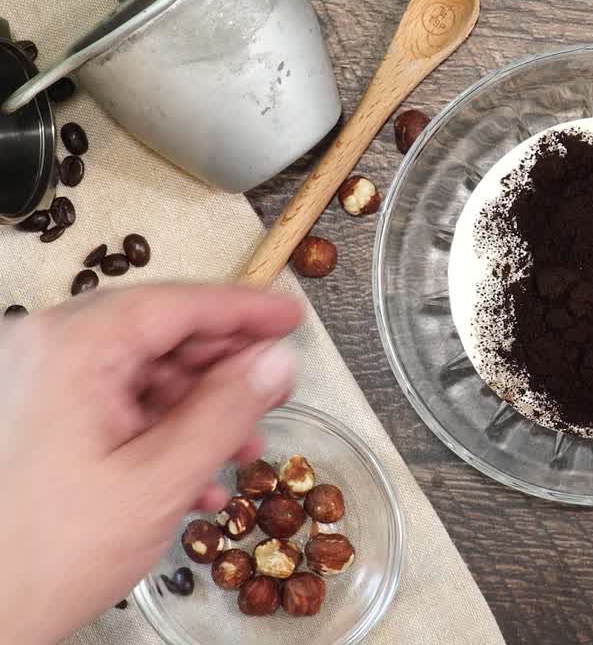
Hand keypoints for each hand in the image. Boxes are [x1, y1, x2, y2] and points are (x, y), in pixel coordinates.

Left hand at [0, 284, 301, 642]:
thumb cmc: (38, 557)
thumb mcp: (158, 480)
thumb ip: (226, 412)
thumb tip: (274, 364)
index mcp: (69, 350)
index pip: (176, 305)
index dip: (243, 310)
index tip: (287, 318)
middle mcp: (44, 353)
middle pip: (160, 335)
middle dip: (224, 369)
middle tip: (275, 387)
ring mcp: (35, 385)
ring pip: (142, 373)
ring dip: (198, 409)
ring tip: (240, 449)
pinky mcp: (36, 418)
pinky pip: (115, 404)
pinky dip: (161, 430)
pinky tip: (195, 473)